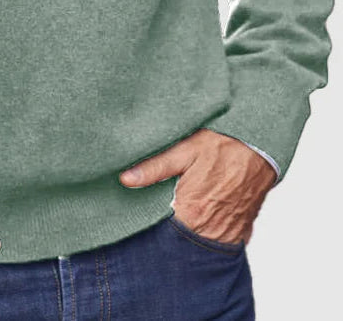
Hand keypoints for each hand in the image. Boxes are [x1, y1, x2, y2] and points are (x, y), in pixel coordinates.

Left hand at [118, 128, 276, 244]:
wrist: (264, 146)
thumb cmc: (225, 145)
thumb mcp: (186, 150)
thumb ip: (155, 168)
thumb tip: (125, 179)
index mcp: (193, 211)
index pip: (162, 231)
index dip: (148, 223)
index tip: (138, 213)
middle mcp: (211, 229)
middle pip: (180, 241)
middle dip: (167, 230)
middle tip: (160, 209)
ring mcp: (229, 233)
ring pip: (200, 243)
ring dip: (189, 233)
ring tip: (180, 213)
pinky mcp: (241, 231)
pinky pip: (220, 240)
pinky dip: (208, 232)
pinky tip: (201, 217)